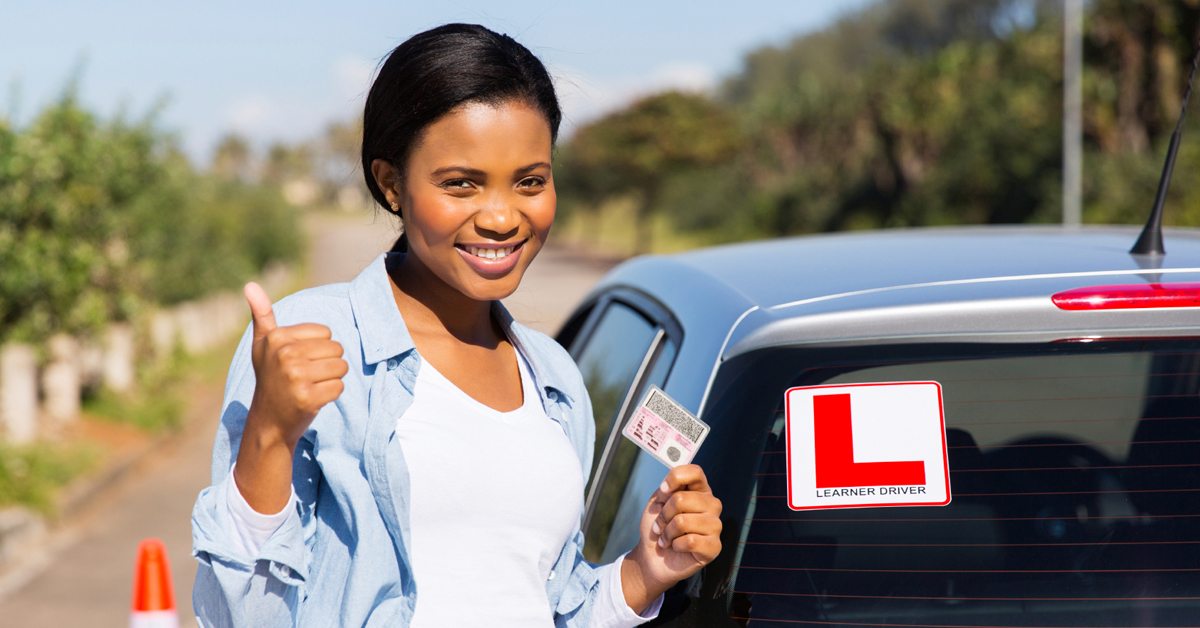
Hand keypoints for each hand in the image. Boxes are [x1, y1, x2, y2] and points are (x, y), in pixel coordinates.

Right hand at [234, 282, 346, 512]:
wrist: (268, 421)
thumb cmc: (271, 378)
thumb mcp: (263, 346)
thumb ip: (262, 315)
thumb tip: (250, 285)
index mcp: (277, 337)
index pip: (326, 333)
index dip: (318, 349)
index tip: (297, 362)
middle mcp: (284, 354)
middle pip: (337, 349)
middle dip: (327, 364)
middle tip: (305, 378)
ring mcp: (295, 377)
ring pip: (341, 367)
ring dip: (331, 379)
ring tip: (309, 387)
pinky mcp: (307, 398)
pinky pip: (339, 387)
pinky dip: (331, 395)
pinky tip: (313, 399)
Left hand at [622, 464, 722, 612]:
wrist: (652, 556)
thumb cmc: (657, 527)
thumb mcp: (658, 502)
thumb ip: (667, 490)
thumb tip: (673, 488)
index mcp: (700, 490)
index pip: (695, 472)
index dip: (675, 478)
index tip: (663, 491)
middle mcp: (712, 505)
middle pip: (681, 499)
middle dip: (663, 514)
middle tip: (660, 525)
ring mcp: (715, 526)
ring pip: (683, 522)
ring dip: (667, 532)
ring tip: (667, 538)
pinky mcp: (714, 547)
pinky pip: (690, 541)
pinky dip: (676, 545)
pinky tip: (677, 547)